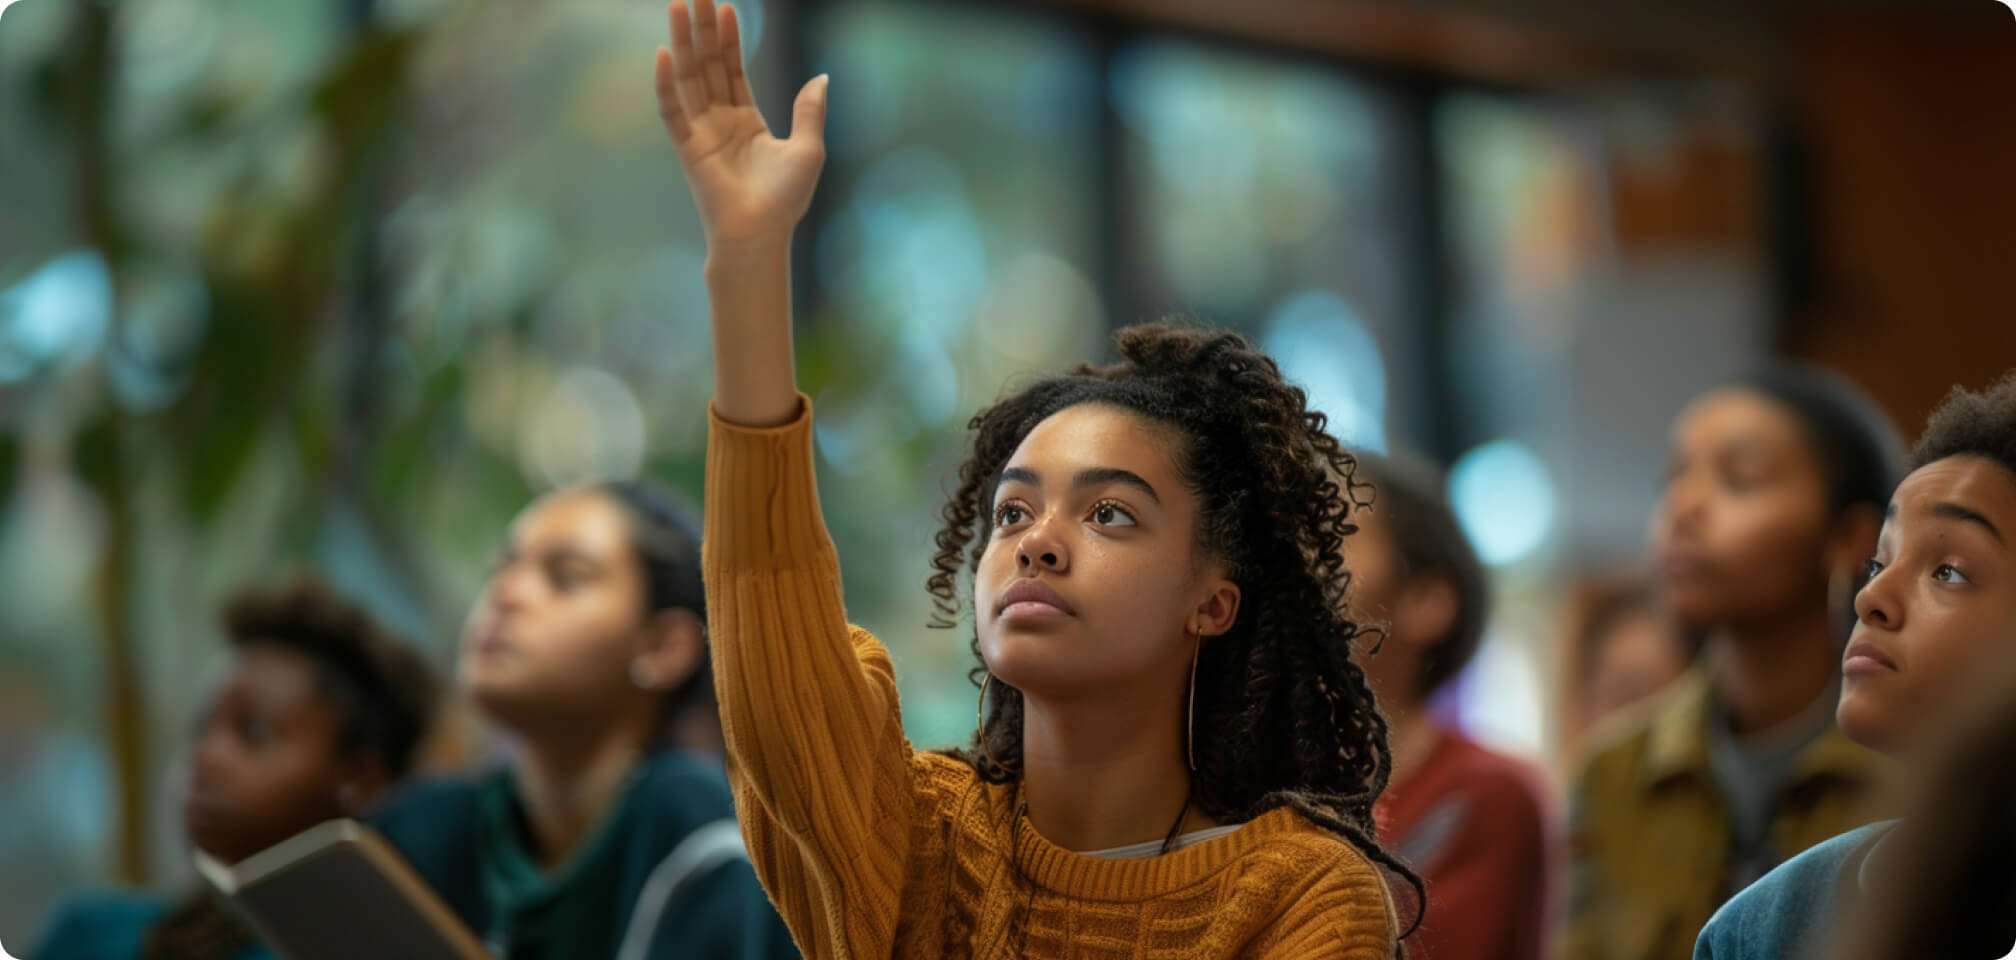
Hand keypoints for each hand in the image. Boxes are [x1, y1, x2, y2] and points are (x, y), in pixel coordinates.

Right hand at [655, 0, 827, 248]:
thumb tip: (821, 78)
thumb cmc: (785, 201)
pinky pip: (673, 110)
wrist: (762, 235)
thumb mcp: (808, 149)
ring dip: (684, 44)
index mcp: (746, 121)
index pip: (733, 70)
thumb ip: (810, 111)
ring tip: (678, 7)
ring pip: (689, 78)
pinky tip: (664, 53)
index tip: (726, 7)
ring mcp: (701, 133)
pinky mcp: (687, 148)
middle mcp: (720, 122)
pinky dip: (666, 83)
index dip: (729, 39)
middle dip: (703, 30)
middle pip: (708, 66)